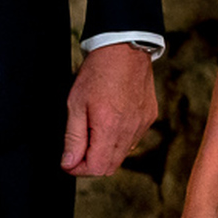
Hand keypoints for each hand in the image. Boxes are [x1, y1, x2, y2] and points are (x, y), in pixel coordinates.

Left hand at [62, 43, 161, 175]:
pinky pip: (133, 139)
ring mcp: (142, 124)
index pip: (96, 168)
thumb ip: (73, 137)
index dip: (78, 169)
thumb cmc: (97, 72)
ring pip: (122, 154)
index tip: (68, 160)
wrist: (124, 48)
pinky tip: (110, 121)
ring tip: (93, 129)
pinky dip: (119, 139)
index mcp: (109, 128)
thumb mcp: (75, 104)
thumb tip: (69, 163)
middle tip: (77, 149)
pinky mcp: (149, 117)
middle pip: (110, 167)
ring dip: (105, 151)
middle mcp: (129, 130)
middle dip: (91, 163)